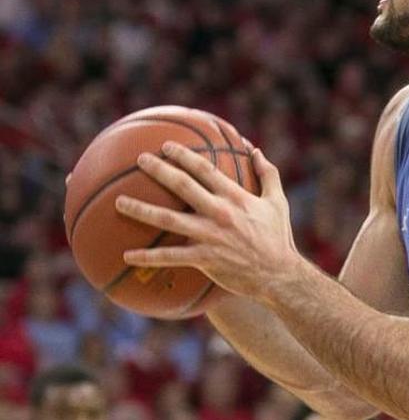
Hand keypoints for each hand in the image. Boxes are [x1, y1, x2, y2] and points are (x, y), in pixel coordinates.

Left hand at [116, 141, 300, 302]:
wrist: (278, 273)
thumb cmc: (277, 236)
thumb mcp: (277, 201)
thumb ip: (268, 173)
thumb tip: (255, 149)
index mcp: (236, 197)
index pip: (205, 169)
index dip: (184, 155)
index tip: (166, 146)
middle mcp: (219, 212)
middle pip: (182, 186)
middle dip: (159, 170)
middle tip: (140, 160)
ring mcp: (209, 235)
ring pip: (167, 219)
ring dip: (140, 209)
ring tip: (119, 201)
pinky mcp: (204, 258)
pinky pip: (170, 256)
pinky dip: (147, 257)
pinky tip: (127, 255)